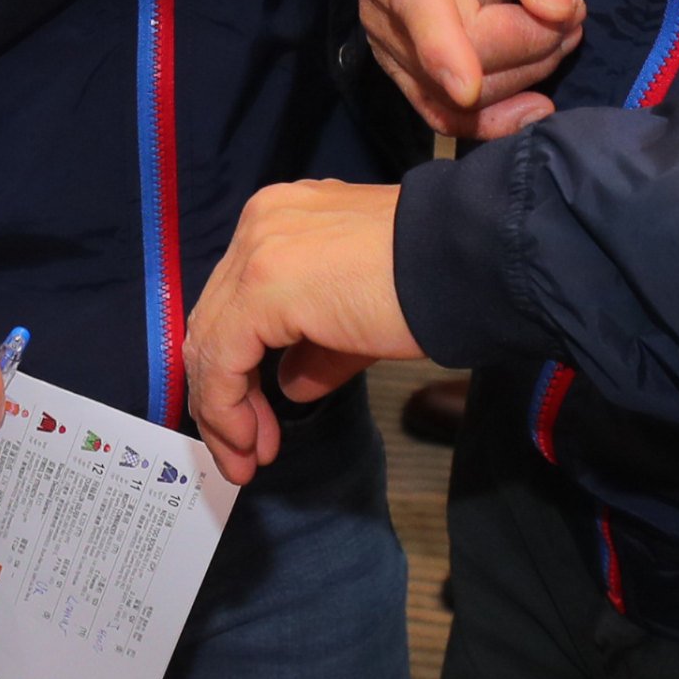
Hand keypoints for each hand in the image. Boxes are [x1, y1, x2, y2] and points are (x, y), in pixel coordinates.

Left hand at [184, 181, 417, 485]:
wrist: (468, 260)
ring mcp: (257, 249)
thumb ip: (317, 348)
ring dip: (224, 411)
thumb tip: (289, 384)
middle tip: (244, 450)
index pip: (234, 304)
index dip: (236, 371)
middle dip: (225, 397)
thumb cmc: (432, 281)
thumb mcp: (358, 319)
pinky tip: (250, 441)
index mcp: (282, 220)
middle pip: (215, 322)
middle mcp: (260, 224)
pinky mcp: (262, 283)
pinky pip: (223, 357)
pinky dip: (227, 407)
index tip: (254, 426)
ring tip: (245, 458)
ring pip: (211, 342)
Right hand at [352, 0, 583, 143]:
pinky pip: (435, 107)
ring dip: (520, 73)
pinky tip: (530, 109)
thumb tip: (553, 7)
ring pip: (446, 88)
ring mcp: (382, 23)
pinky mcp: (398, 55)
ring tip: (561, 27)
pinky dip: (487, 118)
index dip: (440, 44)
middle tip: (575, 11)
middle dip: (526, 44)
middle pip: (445, 49)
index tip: (467, 88)